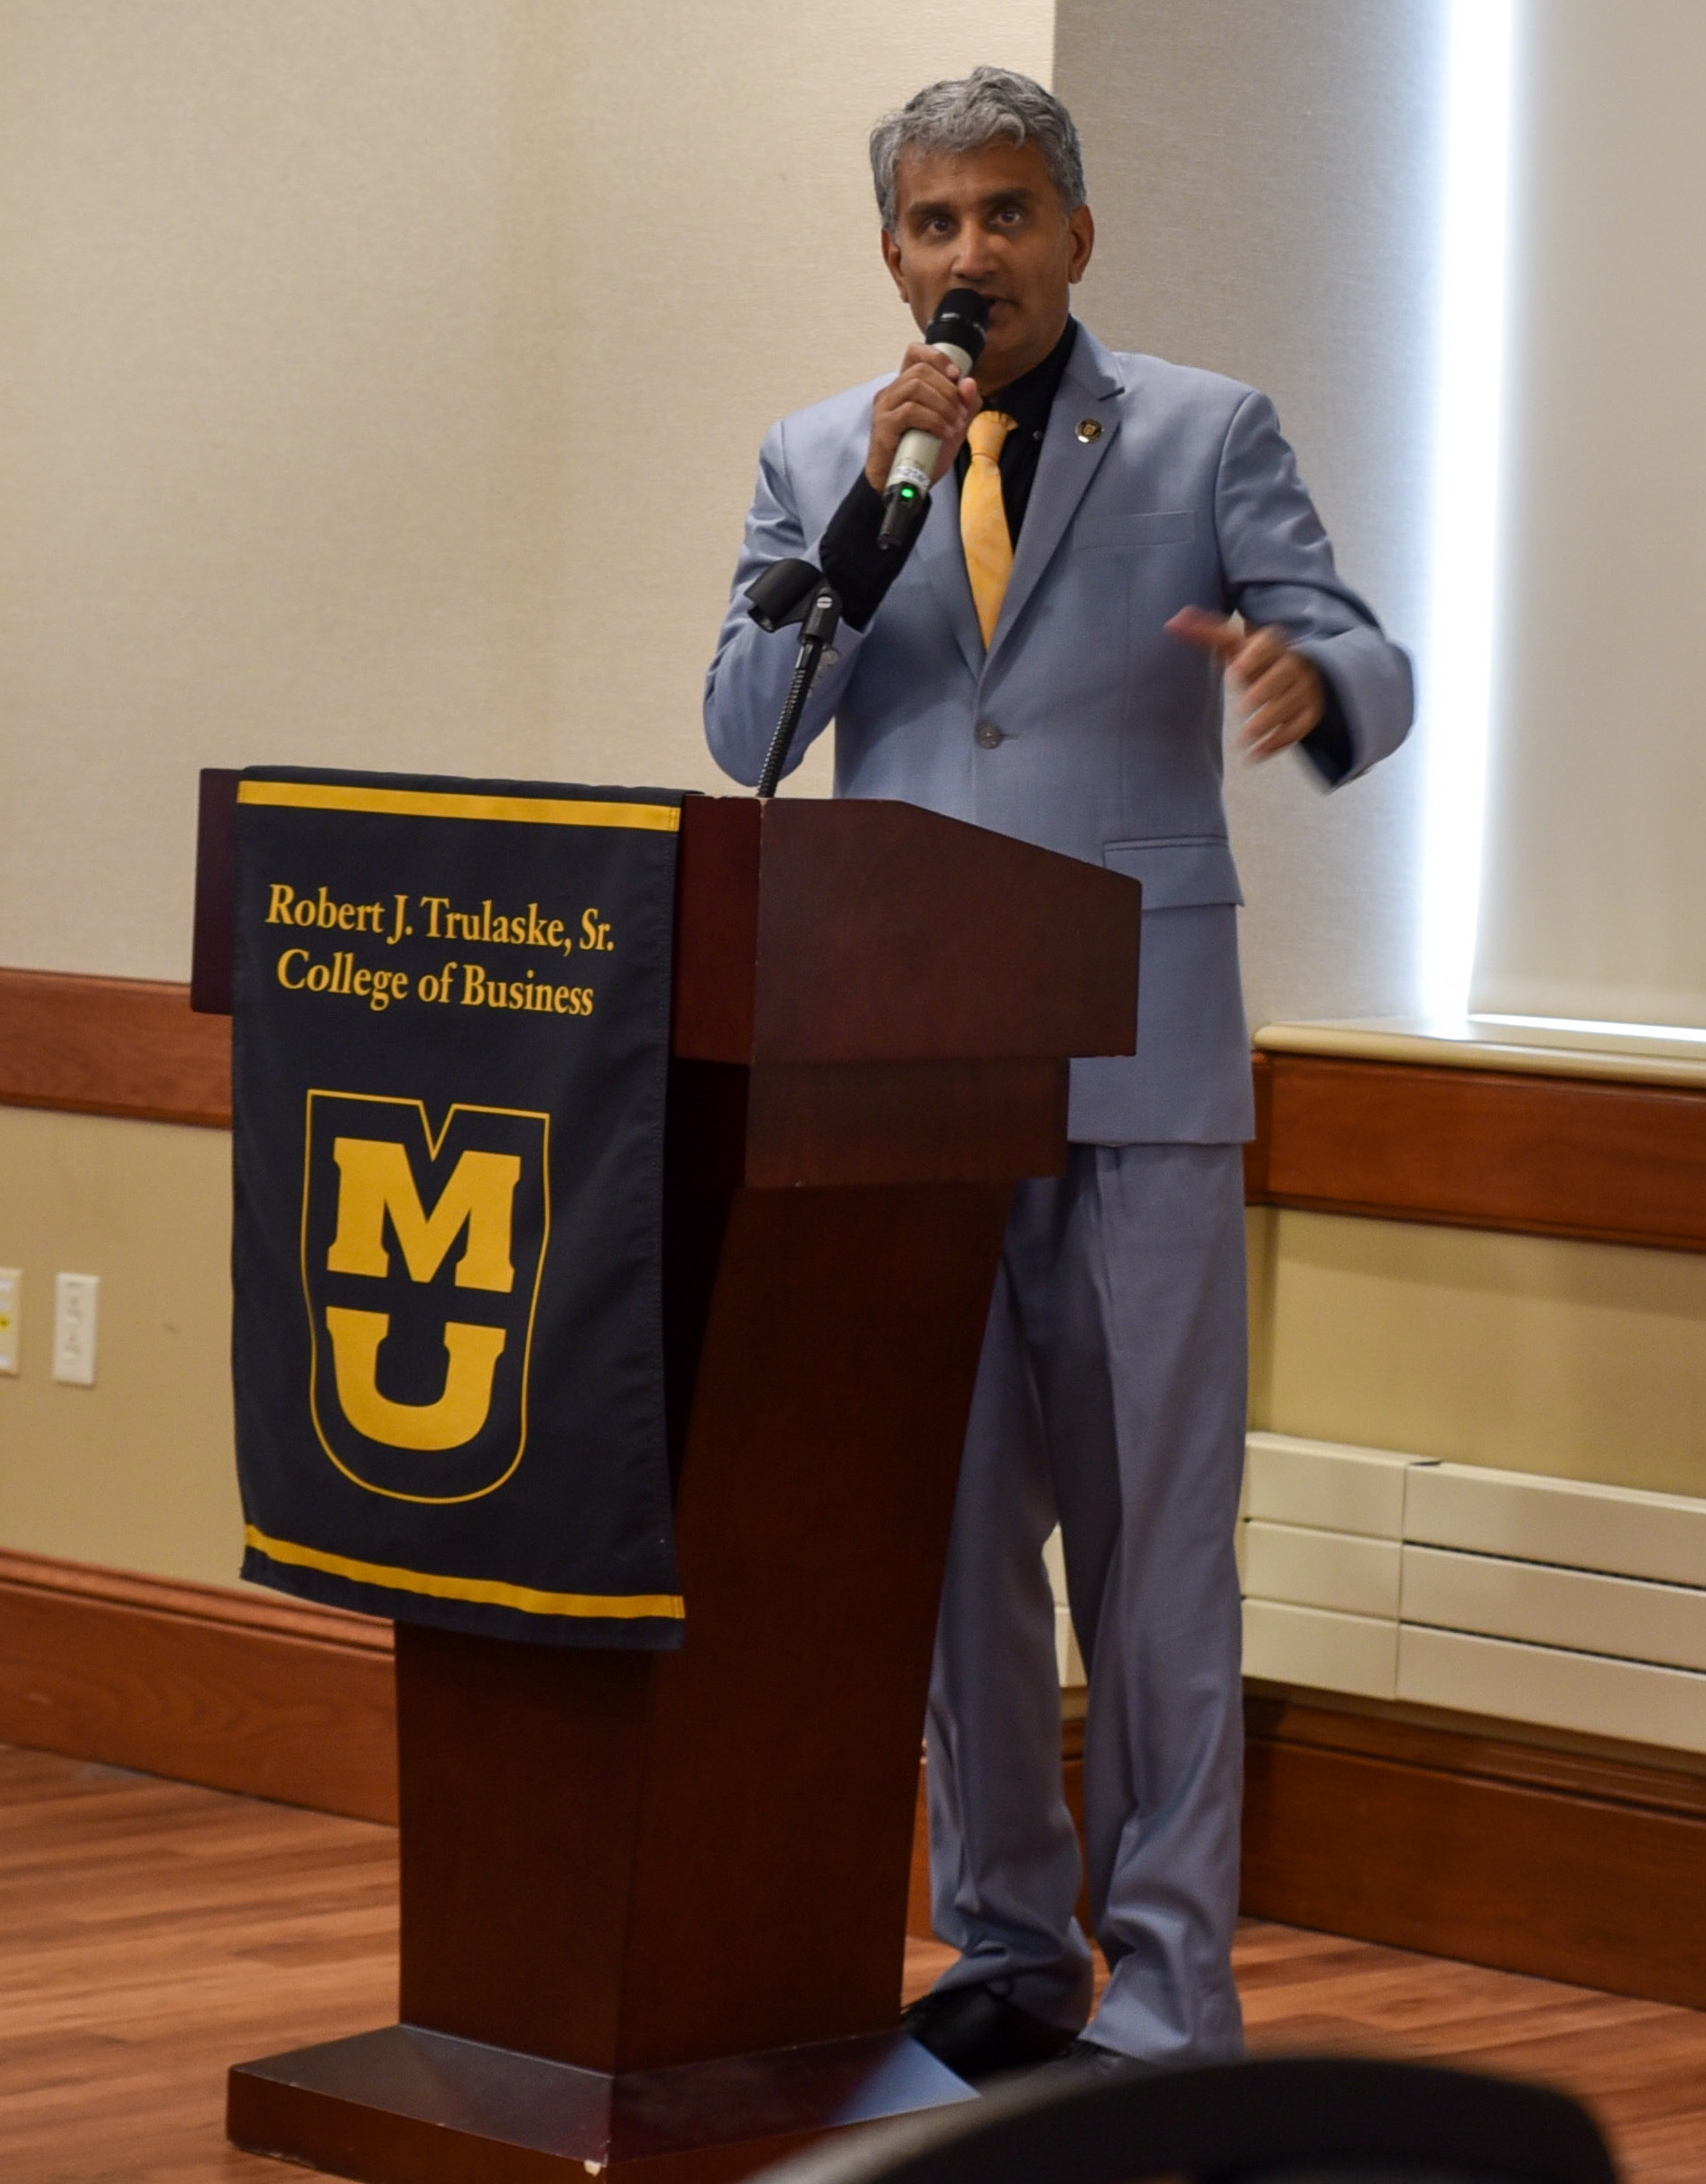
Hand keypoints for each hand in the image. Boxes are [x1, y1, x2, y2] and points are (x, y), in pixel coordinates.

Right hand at [864, 343, 981, 492]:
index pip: (915, 353)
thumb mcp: (953, 427)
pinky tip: (943, 433)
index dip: (937, 357)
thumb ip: (965, 406)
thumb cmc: (923, 455)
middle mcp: (892, 392)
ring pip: (916, 387)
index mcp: (906, 387)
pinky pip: (911, 410)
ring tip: (953, 426)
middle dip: (948, 390)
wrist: (904, 485)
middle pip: (921, 370)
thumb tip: (969, 382)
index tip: (956, 375)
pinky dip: (933, 420)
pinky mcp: (884, 425)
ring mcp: (885, 407)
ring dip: (943, 405)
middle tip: (960, 414)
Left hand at [1167, 608, 1324, 759]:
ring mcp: (1305, 688)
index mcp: (1271, 645)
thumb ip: (1205, 633)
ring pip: (1292, 704)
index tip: (1235, 671)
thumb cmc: (1255, 658)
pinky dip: (1279, 742)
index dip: (1254, 657)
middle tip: (1241, 710)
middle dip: (1264, 692)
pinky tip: (1256, 754)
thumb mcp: (1234, 645)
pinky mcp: (1311, 711)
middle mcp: (1293, 664)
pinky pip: (1300, 727)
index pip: (1267, 645)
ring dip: (1268, 724)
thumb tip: (1172, 621)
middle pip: (1283, 675)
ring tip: (1243, 741)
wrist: (1298, 670)